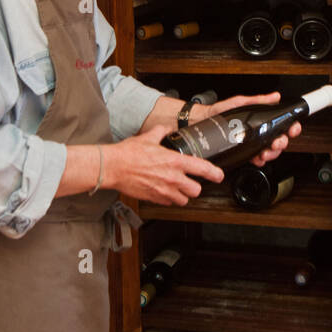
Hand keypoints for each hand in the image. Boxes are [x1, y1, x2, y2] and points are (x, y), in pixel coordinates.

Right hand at [100, 125, 224, 205]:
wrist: (113, 167)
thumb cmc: (129, 153)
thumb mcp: (148, 137)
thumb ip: (162, 132)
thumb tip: (167, 128)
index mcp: (174, 161)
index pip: (202, 169)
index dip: (214, 173)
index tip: (219, 175)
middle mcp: (172, 178)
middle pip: (196, 190)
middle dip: (195, 187)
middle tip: (191, 182)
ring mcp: (164, 191)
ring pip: (184, 200)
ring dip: (183, 195)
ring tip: (177, 188)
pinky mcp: (154, 198)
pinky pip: (169, 203)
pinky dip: (169, 199)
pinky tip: (163, 191)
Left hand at [200, 91, 302, 166]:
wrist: (203, 120)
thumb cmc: (220, 111)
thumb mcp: (241, 103)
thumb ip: (259, 100)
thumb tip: (275, 96)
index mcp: (261, 121)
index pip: (282, 125)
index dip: (291, 128)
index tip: (292, 128)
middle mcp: (259, 132)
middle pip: (279, 141)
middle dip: (281, 143)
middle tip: (277, 142)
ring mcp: (252, 143)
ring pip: (270, 152)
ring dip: (271, 153)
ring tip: (266, 151)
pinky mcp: (243, 152)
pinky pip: (256, 159)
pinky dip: (259, 160)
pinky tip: (257, 158)